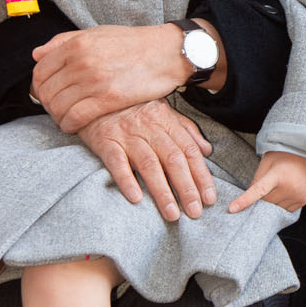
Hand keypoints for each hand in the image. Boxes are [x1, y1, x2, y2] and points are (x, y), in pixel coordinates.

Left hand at [32, 22, 222, 130]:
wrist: (166, 53)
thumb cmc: (132, 43)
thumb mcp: (96, 33)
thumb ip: (64, 41)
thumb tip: (36, 54)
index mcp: (76, 44)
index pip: (40, 70)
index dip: (39, 85)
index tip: (47, 92)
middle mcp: (81, 61)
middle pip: (46, 90)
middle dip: (47, 103)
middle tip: (55, 108)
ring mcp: (94, 81)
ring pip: (58, 106)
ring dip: (57, 116)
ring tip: (64, 118)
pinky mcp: (108, 99)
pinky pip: (75, 117)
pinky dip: (69, 125)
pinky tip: (73, 126)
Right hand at [78, 102, 216, 220]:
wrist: (96, 93)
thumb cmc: (132, 106)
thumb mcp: (162, 111)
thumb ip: (185, 130)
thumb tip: (206, 150)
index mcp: (166, 122)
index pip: (189, 151)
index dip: (201, 176)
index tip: (209, 198)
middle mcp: (149, 128)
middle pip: (173, 160)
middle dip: (186, 188)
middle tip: (195, 212)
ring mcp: (127, 135)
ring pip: (149, 164)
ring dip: (162, 191)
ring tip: (172, 214)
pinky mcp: (106, 141)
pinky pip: (117, 162)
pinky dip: (126, 180)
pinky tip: (136, 198)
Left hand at [228, 150, 305, 213]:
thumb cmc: (286, 154)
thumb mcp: (268, 161)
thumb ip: (257, 178)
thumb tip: (249, 198)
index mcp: (277, 174)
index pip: (257, 191)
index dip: (244, 201)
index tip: (232, 209)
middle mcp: (289, 187)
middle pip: (266, 202)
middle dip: (262, 197)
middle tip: (268, 185)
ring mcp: (298, 195)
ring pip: (276, 208)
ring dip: (272, 202)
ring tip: (280, 185)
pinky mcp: (304, 200)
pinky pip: (287, 209)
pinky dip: (282, 204)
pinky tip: (286, 191)